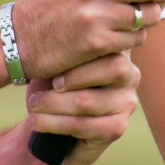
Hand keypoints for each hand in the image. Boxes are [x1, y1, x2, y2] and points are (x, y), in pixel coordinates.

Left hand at [19, 51, 141, 164]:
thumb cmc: (52, 86)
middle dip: (73, 77)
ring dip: (54, 104)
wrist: (47, 123)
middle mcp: (130, 74)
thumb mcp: (56, 63)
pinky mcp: (117, 127)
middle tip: (47, 86)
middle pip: (113, 68)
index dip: (83, 54)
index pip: (110, 44)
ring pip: (89, 100)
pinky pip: (87, 125)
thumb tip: (60, 37)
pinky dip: (57, 124)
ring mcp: (127, 102)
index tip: (55, 71)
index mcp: (117, 50)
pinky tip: (39, 122)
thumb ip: (66, 50)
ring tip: (34, 105)